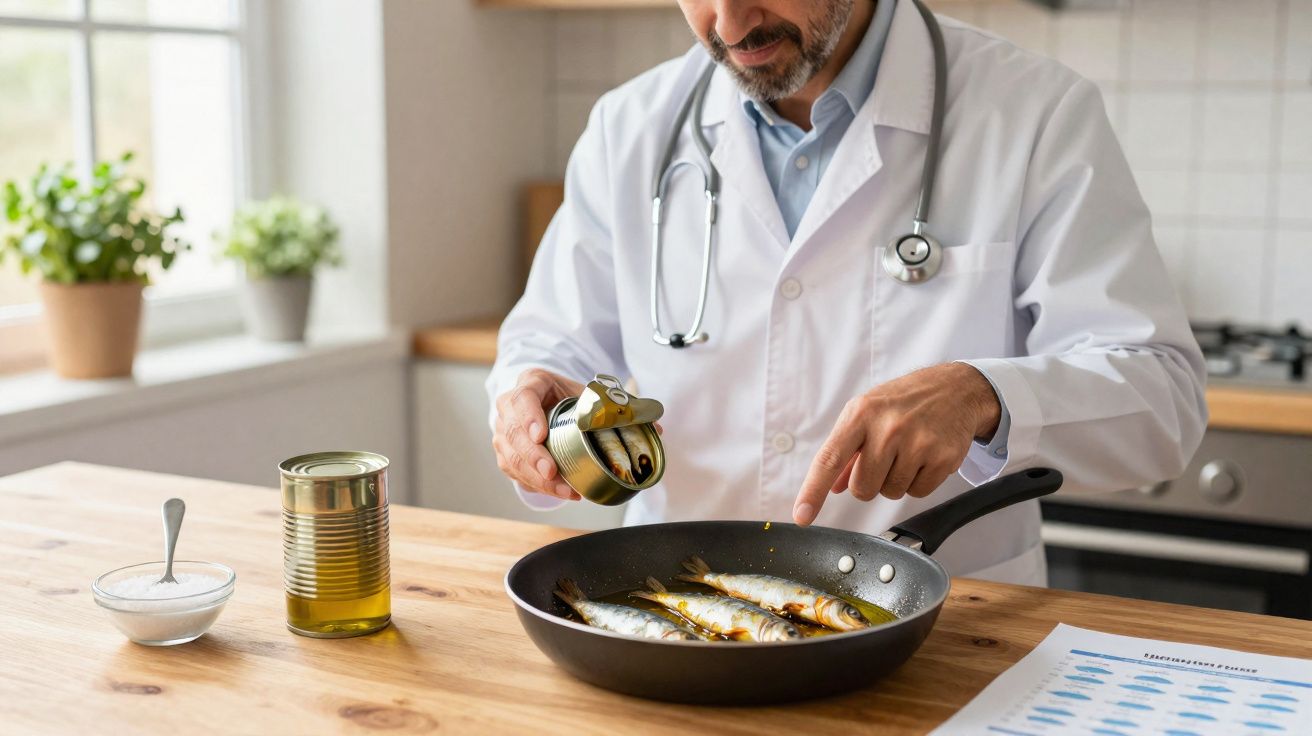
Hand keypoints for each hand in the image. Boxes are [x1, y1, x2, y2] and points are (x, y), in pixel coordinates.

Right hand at [494, 369, 584, 500]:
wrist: (551, 404)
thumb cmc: (568, 398)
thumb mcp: (582, 392)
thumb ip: (597, 403)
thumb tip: (617, 420)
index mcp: (530, 382)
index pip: (523, 398)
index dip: (530, 417)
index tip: (540, 436)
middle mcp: (509, 406)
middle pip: (514, 432)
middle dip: (534, 456)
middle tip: (551, 471)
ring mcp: (503, 431)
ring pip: (512, 457)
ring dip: (537, 478)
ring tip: (564, 490)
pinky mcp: (505, 453)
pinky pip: (516, 473)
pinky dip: (539, 485)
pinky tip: (560, 491)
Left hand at [792, 363, 1000, 525]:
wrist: (955, 389)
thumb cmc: (903, 401)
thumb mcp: (867, 413)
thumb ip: (845, 450)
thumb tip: (832, 485)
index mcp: (860, 414)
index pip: (829, 459)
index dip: (813, 491)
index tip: (801, 515)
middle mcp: (888, 427)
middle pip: (862, 489)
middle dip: (868, 482)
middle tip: (883, 458)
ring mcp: (917, 442)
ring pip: (890, 493)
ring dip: (895, 480)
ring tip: (907, 452)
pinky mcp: (943, 457)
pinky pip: (918, 493)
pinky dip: (919, 482)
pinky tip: (924, 457)